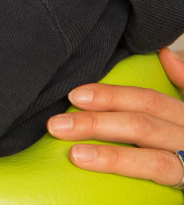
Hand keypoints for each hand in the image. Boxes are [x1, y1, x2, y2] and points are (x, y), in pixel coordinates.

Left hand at [46, 47, 183, 186]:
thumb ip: (182, 82)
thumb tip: (166, 54)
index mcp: (183, 114)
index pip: (146, 100)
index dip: (111, 96)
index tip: (74, 96)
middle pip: (142, 124)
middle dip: (97, 123)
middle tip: (57, 125)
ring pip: (153, 157)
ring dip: (112, 155)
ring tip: (75, 155)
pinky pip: (160, 174)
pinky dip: (130, 167)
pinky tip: (97, 166)